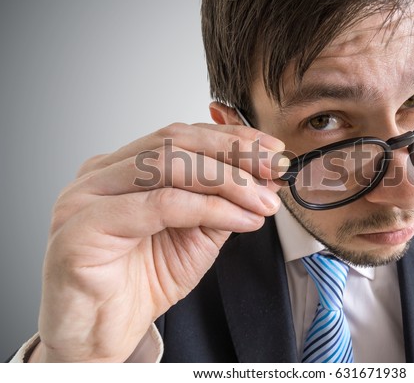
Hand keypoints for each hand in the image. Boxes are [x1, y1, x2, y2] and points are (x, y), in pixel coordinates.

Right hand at [32, 122, 284, 361]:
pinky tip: (240, 219)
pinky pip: (159, 205)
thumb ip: (223, 203)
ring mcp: (86, 196)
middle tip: (273, 168)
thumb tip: (264, 178)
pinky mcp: (82, 227)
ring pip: (168, 165)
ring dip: (227, 180)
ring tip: (262, 200)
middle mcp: (100, 174)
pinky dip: (209, 208)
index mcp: (122, 168)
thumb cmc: (141, 284)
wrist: (102, 336)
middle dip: (233, 152)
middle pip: (175, 141)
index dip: (231, 139)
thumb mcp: (196, 236)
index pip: (182, 136)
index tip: (272, 151)